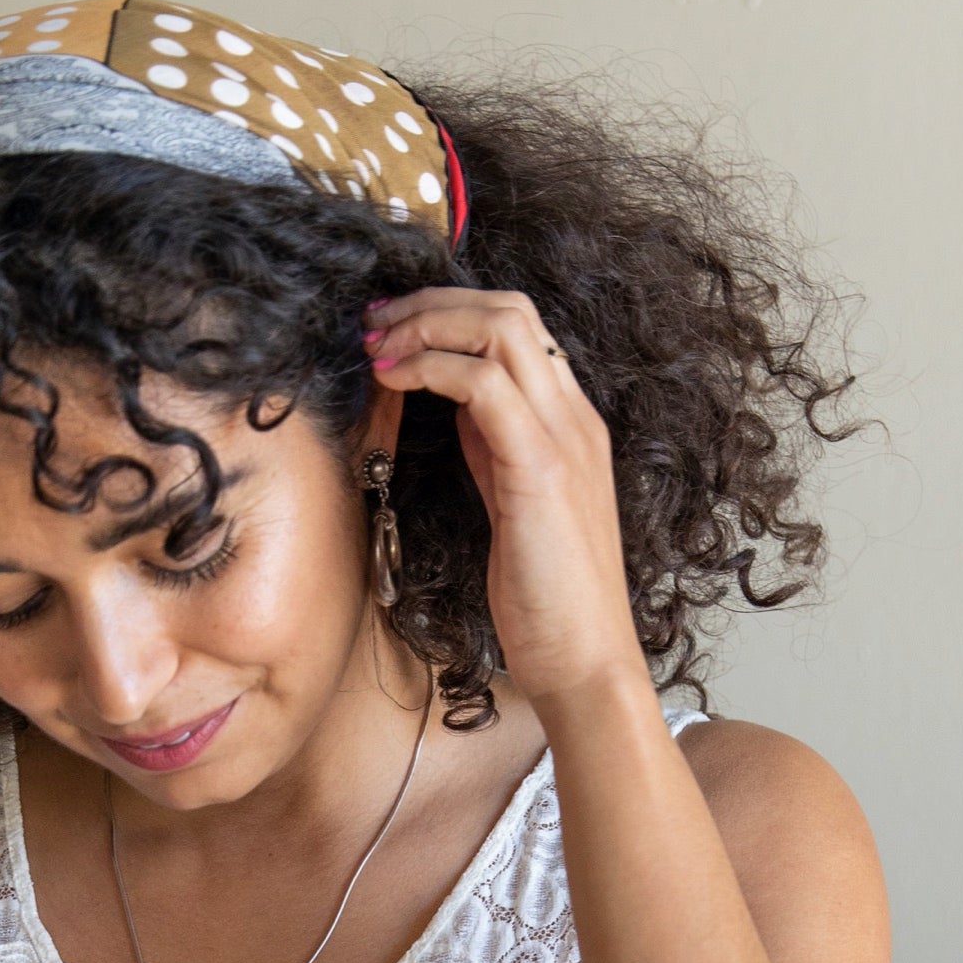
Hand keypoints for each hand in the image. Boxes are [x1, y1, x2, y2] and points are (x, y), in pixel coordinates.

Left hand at [364, 289, 645, 707]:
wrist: (587, 660)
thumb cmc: (549, 602)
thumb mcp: (514, 506)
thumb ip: (494, 450)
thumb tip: (456, 406)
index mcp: (570, 424)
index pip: (519, 328)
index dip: (451, 314)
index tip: (392, 332)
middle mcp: (574, 416)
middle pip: (510, 308)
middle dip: (433, 303)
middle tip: (375, 323)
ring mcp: (563, 437)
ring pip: (500, 327)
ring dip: (426, 325)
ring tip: (377, 347)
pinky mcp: (540, 467)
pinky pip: (483, 383)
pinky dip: (431, 367)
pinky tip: (392, 381)